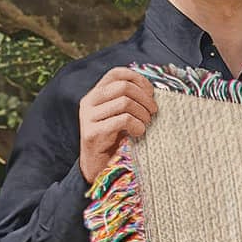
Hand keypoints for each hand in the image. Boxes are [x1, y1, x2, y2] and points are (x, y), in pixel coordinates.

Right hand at [78, 68, 158, 183]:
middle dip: (144, 99)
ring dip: (142, 114)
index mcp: (96, 94)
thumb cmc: (116, 142)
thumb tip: (153, 92)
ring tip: (146, 125)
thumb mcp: (121, 116)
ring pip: (124, 102)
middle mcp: (89, 102)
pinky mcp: (92, 133)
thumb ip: (130, 102)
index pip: (116, 73)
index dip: (137, 79)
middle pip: (123, 86)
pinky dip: (137, 126)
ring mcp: (88, 117)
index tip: (151, 93)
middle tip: (153, 113)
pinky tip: (139, 134)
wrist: (98, 169)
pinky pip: (122, 120)